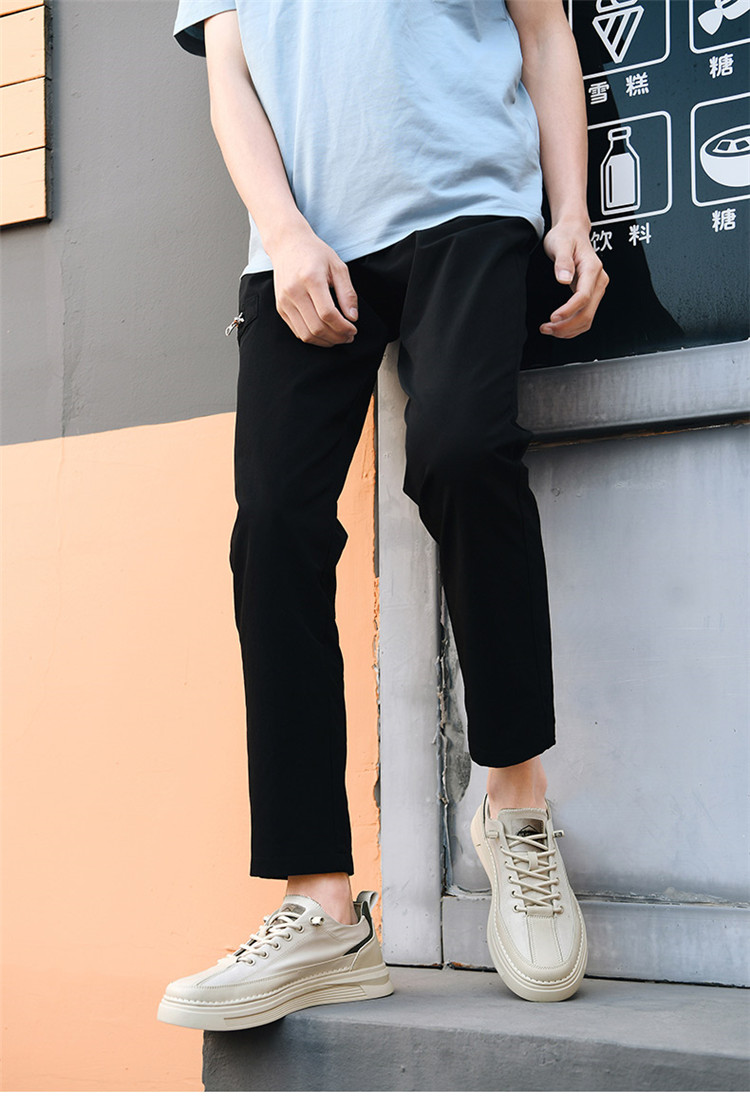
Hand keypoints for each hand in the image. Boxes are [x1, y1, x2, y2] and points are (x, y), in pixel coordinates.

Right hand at [266, 224, 358, 345]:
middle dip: (336, 337)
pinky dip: (313, 337)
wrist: (287, 244)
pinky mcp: (280, 308)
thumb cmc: (314, 253)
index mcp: (310, 279)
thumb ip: (347, 293)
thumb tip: (352, 317)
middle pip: (317, 327)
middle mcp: (294, 291)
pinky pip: (297, 331)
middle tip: (348, 336)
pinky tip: (324, 333)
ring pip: (306, 334)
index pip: (328, 314)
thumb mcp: (338, 267)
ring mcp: (284, 301)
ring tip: (338, 337)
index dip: (343, 327)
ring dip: (325, 341)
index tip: (353, 329)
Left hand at [540, 221, 608, 338]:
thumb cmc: (566, 235)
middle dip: (567, 325)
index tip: (553, 317)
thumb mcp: (560, 244)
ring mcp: (596, 288)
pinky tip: (558, 327)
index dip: (569, 310)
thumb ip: (563, 261)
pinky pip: (585, 315)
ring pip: (587, 318)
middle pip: (587, 313)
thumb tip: (564, 278)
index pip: (583, 297)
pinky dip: (572, 326)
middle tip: (547, 328)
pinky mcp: (590, 294)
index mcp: (592, 269)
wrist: (572, 231)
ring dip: (569, 329)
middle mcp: (598, 281)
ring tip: (549, 330)